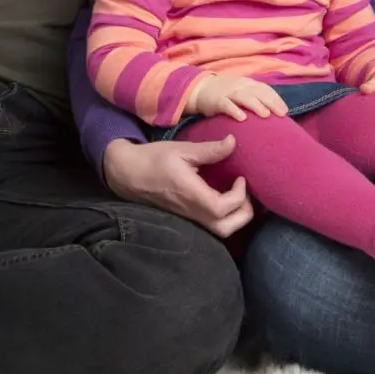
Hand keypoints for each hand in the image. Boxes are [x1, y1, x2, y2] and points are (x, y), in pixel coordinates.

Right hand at [102, 137, 253, 238]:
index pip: (222, 208)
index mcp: (191, 195)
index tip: (241, 178)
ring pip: (220, 231)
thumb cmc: (154, 159)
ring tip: (238, 197)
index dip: (239, 196)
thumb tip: (233, 142)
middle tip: (245, 192)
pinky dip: (225, 218)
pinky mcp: (187, 218)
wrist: (129, 173)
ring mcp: (189, 218)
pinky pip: (211, 226)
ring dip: (236, 218)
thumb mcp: (182, 150)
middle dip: (244, 213)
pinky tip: (226, 200)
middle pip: (226, 228)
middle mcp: (192, 212)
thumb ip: (209, 150)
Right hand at [185, 75, 288, 121]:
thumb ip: (254, 98)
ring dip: (256, 105)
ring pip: (244, 97)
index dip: (276, 99)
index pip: (265, 89)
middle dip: (271, 102)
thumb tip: (273, 112)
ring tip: (266, 115)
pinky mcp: (216, 100)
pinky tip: (242, 119)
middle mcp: (239, 86)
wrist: (199, 89)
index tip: (285, 111)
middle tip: (281, 114)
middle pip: (258, 92)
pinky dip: (234, 110)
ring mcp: (228, 92)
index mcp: (247, 83)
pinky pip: (226, 105)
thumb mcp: (241, 91)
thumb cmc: (225, 94)